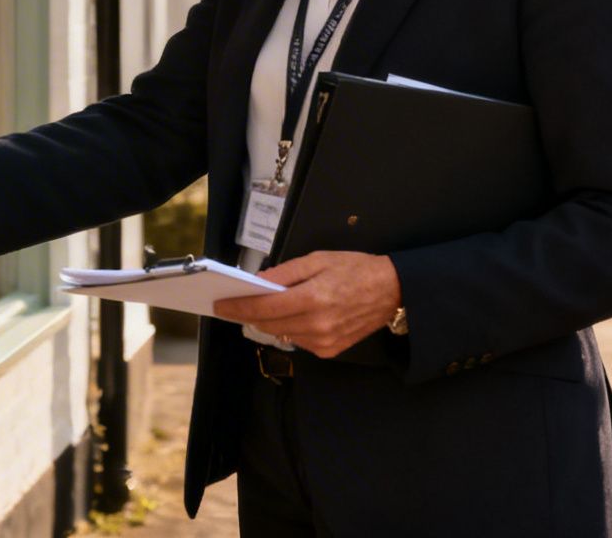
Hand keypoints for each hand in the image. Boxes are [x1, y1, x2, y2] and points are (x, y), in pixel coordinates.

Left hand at [211, 251, 401, 358]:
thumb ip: (285, 272)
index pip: (264, 308)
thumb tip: (257, 282)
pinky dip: (289, 329)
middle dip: (248, 314)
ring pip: (281, 334)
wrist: (391, 291)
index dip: (238, 307)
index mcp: (313, 298)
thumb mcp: (318, 260)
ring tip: (262, 307)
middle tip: (233, 304)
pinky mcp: (330, 351)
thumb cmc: (355, 269)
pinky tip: (293, 316)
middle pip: (268, 324)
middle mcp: (317, 324)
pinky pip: (298, 341)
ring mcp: (324, 341)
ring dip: (268, 322)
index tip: (220, 305)